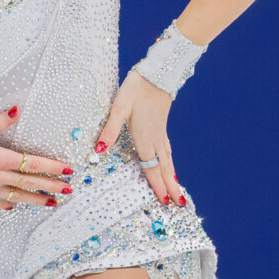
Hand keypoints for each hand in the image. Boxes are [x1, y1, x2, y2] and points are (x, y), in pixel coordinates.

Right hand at [0, 107, 76, 210]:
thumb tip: (16, 110)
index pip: (33, 163)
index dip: (53, 167)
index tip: (68, 171)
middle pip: (30, 182)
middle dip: (52, 186)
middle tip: (68, 190)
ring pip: (18, 196)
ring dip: (36, 199)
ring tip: (51, 203)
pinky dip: (7, 204)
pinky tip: (14, 205)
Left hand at [95, 70, 185, 205]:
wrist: (157, 74)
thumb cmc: (136, 90)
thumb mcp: (118, 108)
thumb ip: (109, 130)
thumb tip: (99, 150)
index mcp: (145, 137)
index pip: (151, 167)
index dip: (157, 185)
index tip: (164, 201)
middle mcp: (155, 138)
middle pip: (164, 167)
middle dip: (171, 187)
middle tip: (179, 205)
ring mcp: (161, 133)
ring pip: (168, 160)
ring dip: (173, 177)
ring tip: (179, 191)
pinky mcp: (162, 126)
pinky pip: (168, 150)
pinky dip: (170, 162)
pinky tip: (171, 165)